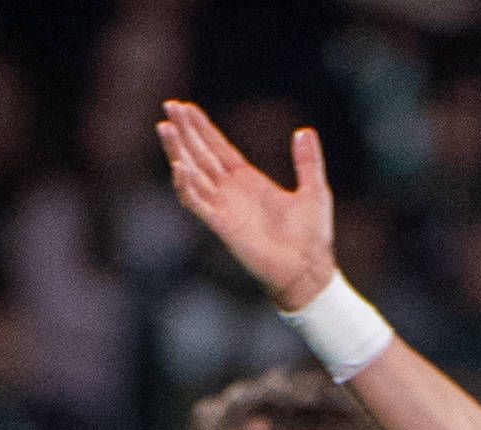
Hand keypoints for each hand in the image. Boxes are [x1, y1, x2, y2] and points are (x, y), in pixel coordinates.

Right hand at [155, 101, 335, 309]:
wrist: (309, 270)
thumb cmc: (312, 237)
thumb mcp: (314, 191)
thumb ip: (307, 162)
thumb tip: (305, 131)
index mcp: (247, 180)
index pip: (217, 148)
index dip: (201, 128)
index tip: (184, 107)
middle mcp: (231, 192)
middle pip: (200, 155)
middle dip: (184, 132)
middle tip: (168, 107)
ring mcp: (224, 208)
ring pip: (193, 174)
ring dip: (177, 151)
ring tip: (165, 128)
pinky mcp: (223, 226)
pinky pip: (198, 203)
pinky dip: (186, 185)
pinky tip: (179, 166)